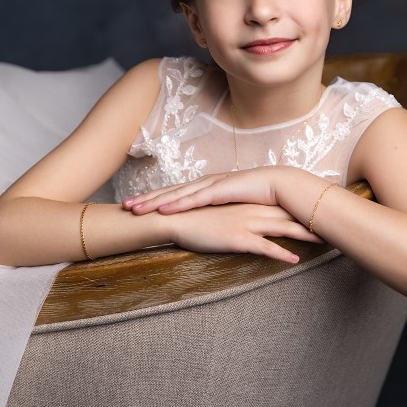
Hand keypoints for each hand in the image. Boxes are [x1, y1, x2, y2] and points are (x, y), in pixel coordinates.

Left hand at [123, 167, 301, 215]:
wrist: (282, 185)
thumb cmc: (260, 198)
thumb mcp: (233, 207)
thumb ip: (219, 212)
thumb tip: (208, 222)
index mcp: (207, 187)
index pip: (176, 193)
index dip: (155, 199)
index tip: (137, 205)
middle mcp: (205, 183)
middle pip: (170, 192)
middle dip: (147, 199)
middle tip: (124, 206)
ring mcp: (212, 185)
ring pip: (177, 195)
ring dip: (155, 202)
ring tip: (135, 209)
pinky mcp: (222, 190)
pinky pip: (195, 199)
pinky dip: (178, 204)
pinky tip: (163, 210)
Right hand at [164, 203, 322, 263]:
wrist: (176, 218)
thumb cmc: (197, 218)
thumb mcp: (223, 214)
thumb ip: (240, 216)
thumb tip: (253, 224)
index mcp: (250, 204)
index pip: (283, 206)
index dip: (303, 210)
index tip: (322, 212)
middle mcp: (252, 211)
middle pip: (289, 215)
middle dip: (312, 220)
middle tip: (334, 224)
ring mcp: (246, 223)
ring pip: (282, 228)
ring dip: (304, 235)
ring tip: (325, 241)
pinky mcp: (237, 238)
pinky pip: (264, 248)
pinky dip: (280, 254)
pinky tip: (294, 260)